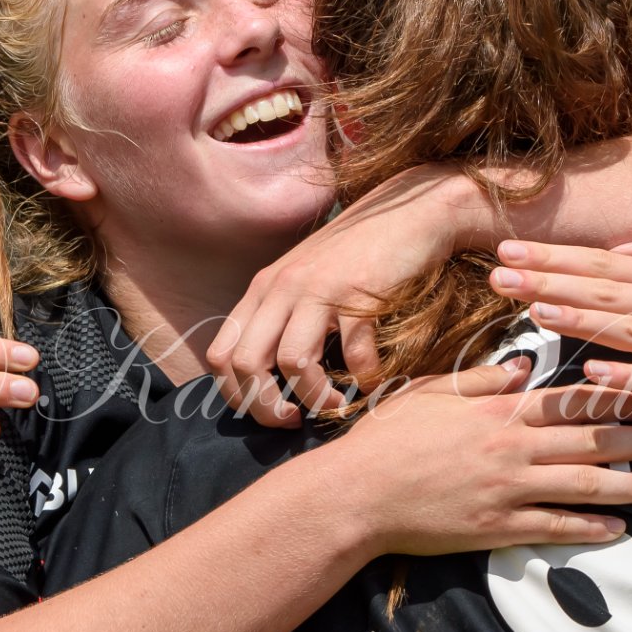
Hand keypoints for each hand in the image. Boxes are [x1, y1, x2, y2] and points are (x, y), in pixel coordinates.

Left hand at [206, 166, 483, 427]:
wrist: (411, 211)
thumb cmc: (360, 253)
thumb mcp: (305, 279)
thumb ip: (283, 315)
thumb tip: (272, 375)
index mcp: (262, 289)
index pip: (220, 355)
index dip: (238, 397)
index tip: (270, 410)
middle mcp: (281, 287)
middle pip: (246, 364)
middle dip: (267, 408)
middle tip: (295, 421)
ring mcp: (319, 289)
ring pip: (293, 363)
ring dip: (315, 398)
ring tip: (335, 406)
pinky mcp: (359, 294)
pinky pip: (352, 355)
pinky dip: (363, 379)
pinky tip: (374, 380)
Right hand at [330, 359, 631, 552]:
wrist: (355, 494)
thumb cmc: (387, 439)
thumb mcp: (432, 393)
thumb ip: (480, 380)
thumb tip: (521, 367)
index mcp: (498, 409)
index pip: (572, 399)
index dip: (618, 398)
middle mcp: (513, 448)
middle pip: (592, 441)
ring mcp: (508, 490)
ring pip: (585, 485)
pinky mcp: (496, 529)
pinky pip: (555, 528)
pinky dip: (590, 528)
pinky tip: (620, 528)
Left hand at [487, 229, 631, 403]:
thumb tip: (626, 247)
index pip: (610, 262)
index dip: (557, 258)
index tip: (510, 252)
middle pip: (609, 291)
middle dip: (550, 283)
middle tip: (496, 277)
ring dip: (578, 320)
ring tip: (529, 311)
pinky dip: (631, 375)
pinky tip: (592, 372)